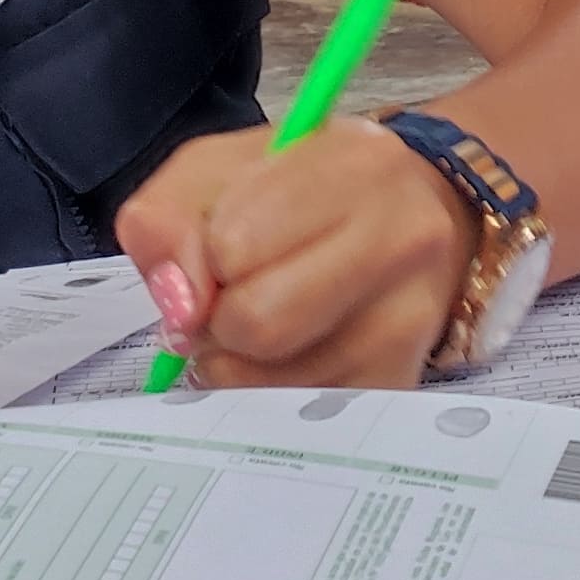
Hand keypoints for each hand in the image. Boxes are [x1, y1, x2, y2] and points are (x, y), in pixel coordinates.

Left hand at [118, 121, 469, 389]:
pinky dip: (272, 394)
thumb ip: (167, 220)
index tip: (221, 250)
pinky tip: (290, 354)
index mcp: (355, 164)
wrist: (412, 211)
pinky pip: (298, 414)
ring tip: (260, 322)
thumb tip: (177, 309)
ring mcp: (411, 318)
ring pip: (271, 383)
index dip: (203, 258)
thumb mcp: (218, 171)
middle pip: (255, 322)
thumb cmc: (301, 187)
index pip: (231, 246)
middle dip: (219, 318)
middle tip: (232, 296)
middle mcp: (402, 237)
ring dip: (238, 362)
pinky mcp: (401, 380)